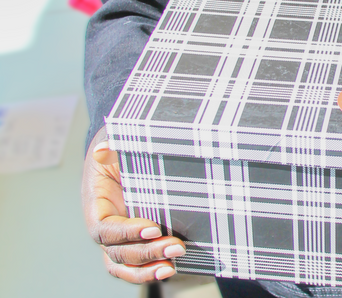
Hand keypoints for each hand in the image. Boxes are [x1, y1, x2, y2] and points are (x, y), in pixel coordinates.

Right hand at [82, 127, 185, 283]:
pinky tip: (168, 268)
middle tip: (175, 246)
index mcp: (96, 207)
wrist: (119, 154)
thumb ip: (111, 148)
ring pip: (124, 265)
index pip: (106, 229)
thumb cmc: (117, 150)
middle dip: (146, 253)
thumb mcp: (113, 144)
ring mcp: (117, 238)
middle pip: (118, 252)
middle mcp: (104, 228)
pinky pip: (134, 264)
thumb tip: (105, 149)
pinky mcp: (132, 241)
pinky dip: (148, 269)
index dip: (127, 232)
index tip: (152, 228)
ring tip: (171, 265)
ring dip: (147, 269)